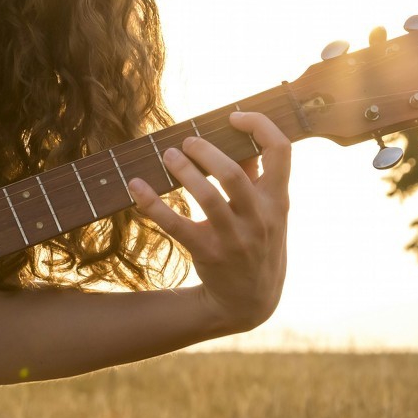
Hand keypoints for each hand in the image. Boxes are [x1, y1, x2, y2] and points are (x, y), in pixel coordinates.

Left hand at [127, 110, 290, 332]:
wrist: (250, 301)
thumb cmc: (257, 245)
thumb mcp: (270, 213)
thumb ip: (257, 178)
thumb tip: (240, 138)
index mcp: (278, 200)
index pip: (281, 150)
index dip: (259, 125)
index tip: (234, 116)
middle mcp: (261, 218)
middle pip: (234, 173)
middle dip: (206, 151)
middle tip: (187, 141)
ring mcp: (235, 239)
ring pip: (207, 197)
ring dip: (183, 172)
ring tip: (167, 156)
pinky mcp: (209, 254)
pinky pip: (177, 226)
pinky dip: (152, 204)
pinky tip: (136, 187)